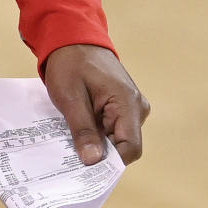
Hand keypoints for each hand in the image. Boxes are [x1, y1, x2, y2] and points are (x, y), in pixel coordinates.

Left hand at [44, 44, 149, 166]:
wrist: (72, 37)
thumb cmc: (70, 62)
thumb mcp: (70, 97)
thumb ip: (83, 129)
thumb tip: (93, 162)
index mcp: (127, 103)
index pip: (129, 149)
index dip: (109, 164)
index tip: (85, 170)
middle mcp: (136, 108)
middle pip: (123, 147)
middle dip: (99, 155)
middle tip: (72, 158)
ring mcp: (131, 107)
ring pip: (116, 140)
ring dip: (96, 143)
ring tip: (71, 142)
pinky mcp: (122, 107)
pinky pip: (112, 129)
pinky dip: (96, 134)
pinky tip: (77, 132)